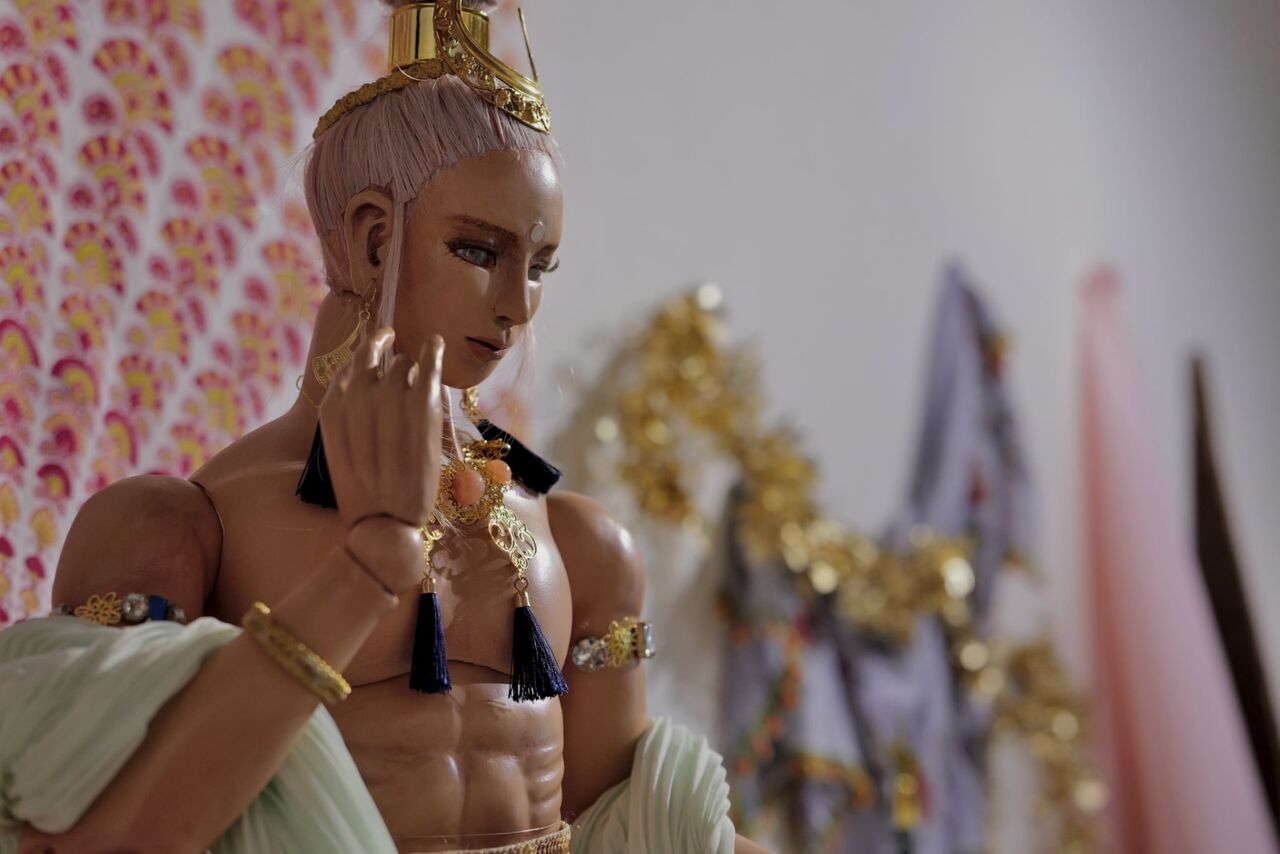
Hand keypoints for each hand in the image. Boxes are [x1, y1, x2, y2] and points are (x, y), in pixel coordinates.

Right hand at [319, 327, 443, 532]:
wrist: (386, 521)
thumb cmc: (366, 495)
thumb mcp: (342, 452)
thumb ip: (350, 419)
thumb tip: (368, 391)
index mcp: (333, 407)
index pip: (349, 369)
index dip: (365, 364)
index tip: (375, 360)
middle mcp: (359, 394)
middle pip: (375, 359)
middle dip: (386, 358)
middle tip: (395, 348)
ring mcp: (391, 395)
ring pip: (403, 364)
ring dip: (411, 370)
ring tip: (419, 385)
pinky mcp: (423, 402)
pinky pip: (430, 360)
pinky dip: (434, 349)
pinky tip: (436, 342)